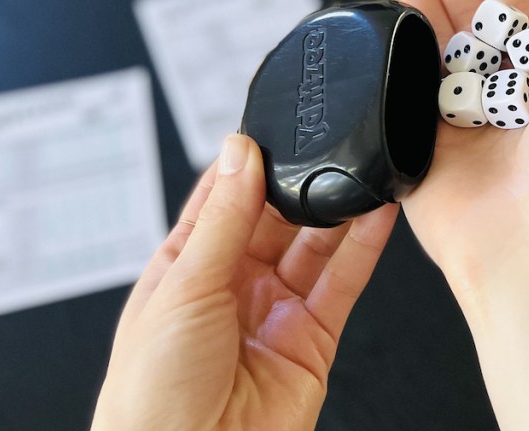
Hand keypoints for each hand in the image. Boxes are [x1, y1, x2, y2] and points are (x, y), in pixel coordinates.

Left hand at [91, 134, 397, 430]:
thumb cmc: (152, 398)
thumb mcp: (184, 288)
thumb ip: (222, 218)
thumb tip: (238, 153)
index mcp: (187, 268)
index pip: (221, 199)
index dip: (246, 165)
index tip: (271, 130)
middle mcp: (234, 285)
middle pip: (274, 217)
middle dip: (297, 184)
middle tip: (322, 147)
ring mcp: (275, 311)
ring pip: (314, 245)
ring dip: (336, 208)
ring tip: (357, 169)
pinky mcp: (314, 338)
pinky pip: (343, 283)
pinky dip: (364, 247)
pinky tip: (376, 213)